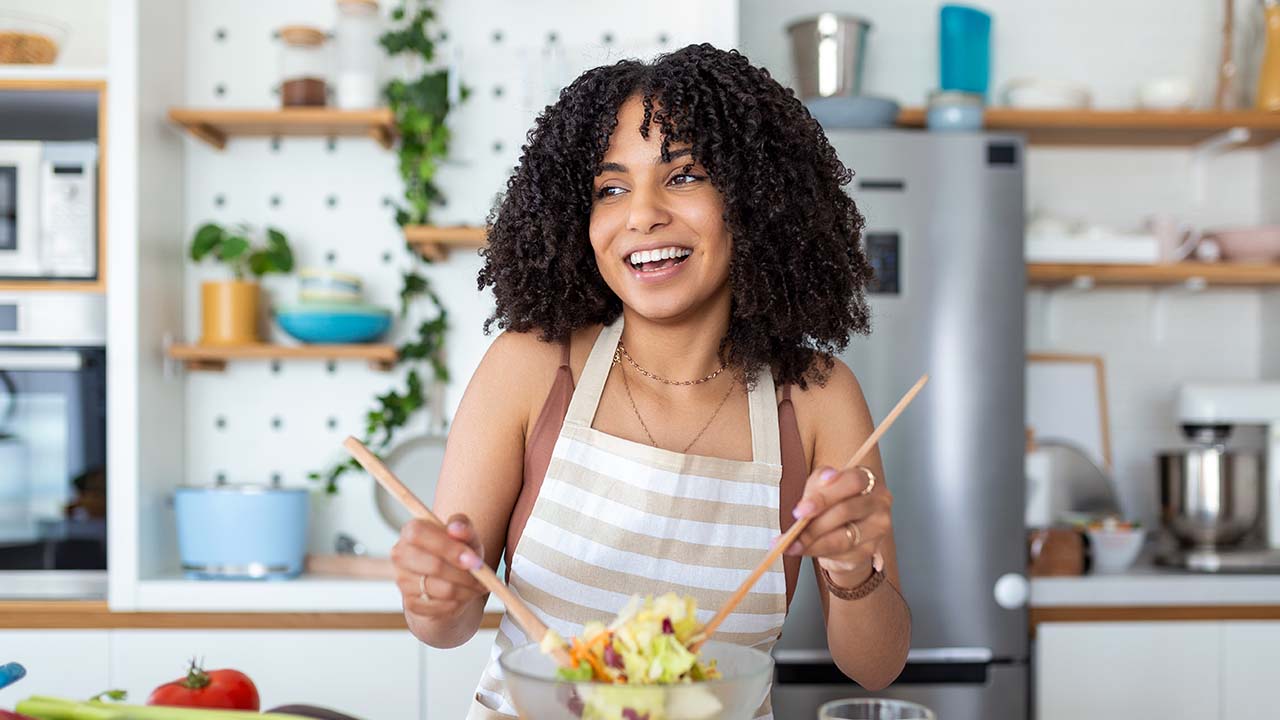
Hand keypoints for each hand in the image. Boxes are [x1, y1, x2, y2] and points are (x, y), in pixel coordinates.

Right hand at [390, 513, 487, 619]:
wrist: (449, 583)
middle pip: (434, 566)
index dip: (449, 548)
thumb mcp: (466, 537)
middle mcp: (401, 555)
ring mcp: (402, 580)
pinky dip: (458, 603)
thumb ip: (464, 527)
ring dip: (467, 591)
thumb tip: (456, 528)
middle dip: (464, 575)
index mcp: (411, 530)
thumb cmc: (458, 553)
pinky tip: (465, 596)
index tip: (475, 561)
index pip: (420, 534)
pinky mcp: (410, 603)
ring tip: (479, 587)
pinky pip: (439, 607)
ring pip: (441, 589)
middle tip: (484, 579)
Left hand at [785, 465, 891, 586]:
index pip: (851, 482)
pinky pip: (842, 554)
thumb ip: (818, 486)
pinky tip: (805, 551)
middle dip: (815, 523)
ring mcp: (877, 528)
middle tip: (793, 530)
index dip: (825, 495)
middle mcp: (879, 503)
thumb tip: (815, 492)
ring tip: (792, 545)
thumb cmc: (834, 500)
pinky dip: (819, 553)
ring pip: (843, 538)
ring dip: (813, 543)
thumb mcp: (822, 485)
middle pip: (846, 511)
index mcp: (868, 480)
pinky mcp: (870, 550)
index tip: (801, 509)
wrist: (845, 526)